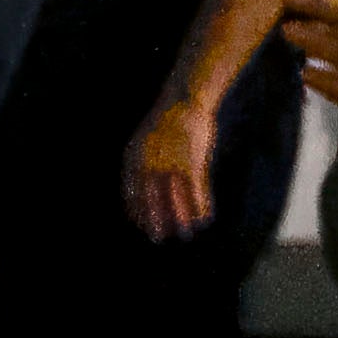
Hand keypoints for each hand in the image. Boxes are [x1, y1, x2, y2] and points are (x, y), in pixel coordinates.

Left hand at [125, 99, 222, 242]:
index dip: (137, 211)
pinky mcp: (192, 164)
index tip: (141, 225)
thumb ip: (142, 163)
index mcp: (135, 159)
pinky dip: (201, 206)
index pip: (133, 193)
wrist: (185, 100)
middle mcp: (151, 165)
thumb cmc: (167, 120)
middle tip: (157, 238)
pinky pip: (196, 191)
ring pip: (176, 199)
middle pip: (152, 200)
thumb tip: (138, 186)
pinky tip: (205, 217)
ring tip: (186, 233)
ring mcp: (172, 165)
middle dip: (155, 221)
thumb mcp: (146, 140)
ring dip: (181, 219)